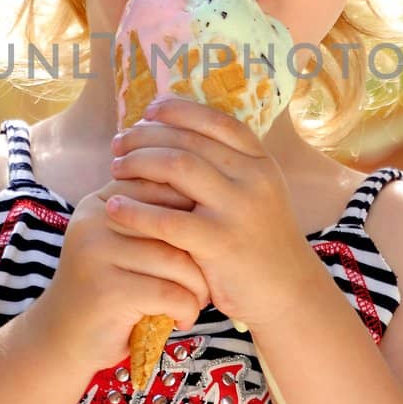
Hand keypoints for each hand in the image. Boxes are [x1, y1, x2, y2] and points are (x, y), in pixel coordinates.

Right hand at [45, 167, 209, 372]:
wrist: (62, 340)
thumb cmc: (109, 289)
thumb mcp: (124, 245)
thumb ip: (152, 220)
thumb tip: (208, 197)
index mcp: (101, 201)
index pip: (161, 187)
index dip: (193, 215)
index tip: (205, 243)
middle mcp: (94, 219)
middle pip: (173, 222)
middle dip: (202, 253)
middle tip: (211, 277)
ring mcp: (96, 253)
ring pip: (176, 260)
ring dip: (198, 287)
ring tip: (197, 301)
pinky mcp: (107, 290)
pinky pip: (169, 292)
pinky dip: (186, 309)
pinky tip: (181, 319)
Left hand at [107, 96, 313, 331]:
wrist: (288, 293)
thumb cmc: (260, 241)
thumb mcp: (258, 194)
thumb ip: (228, 167)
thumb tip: (176, 134)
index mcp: (261, 162)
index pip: (216, 121)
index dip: (179, 110)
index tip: (149, 111)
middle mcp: (253, 178)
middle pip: (189, 140)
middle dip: (146, 136)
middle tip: (119, 142)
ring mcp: (238, 210)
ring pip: (178, 167)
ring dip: (139, 162)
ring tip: (116, 168)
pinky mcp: (220, 244)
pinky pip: (168, 220)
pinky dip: (136, 211)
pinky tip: (115, 208)